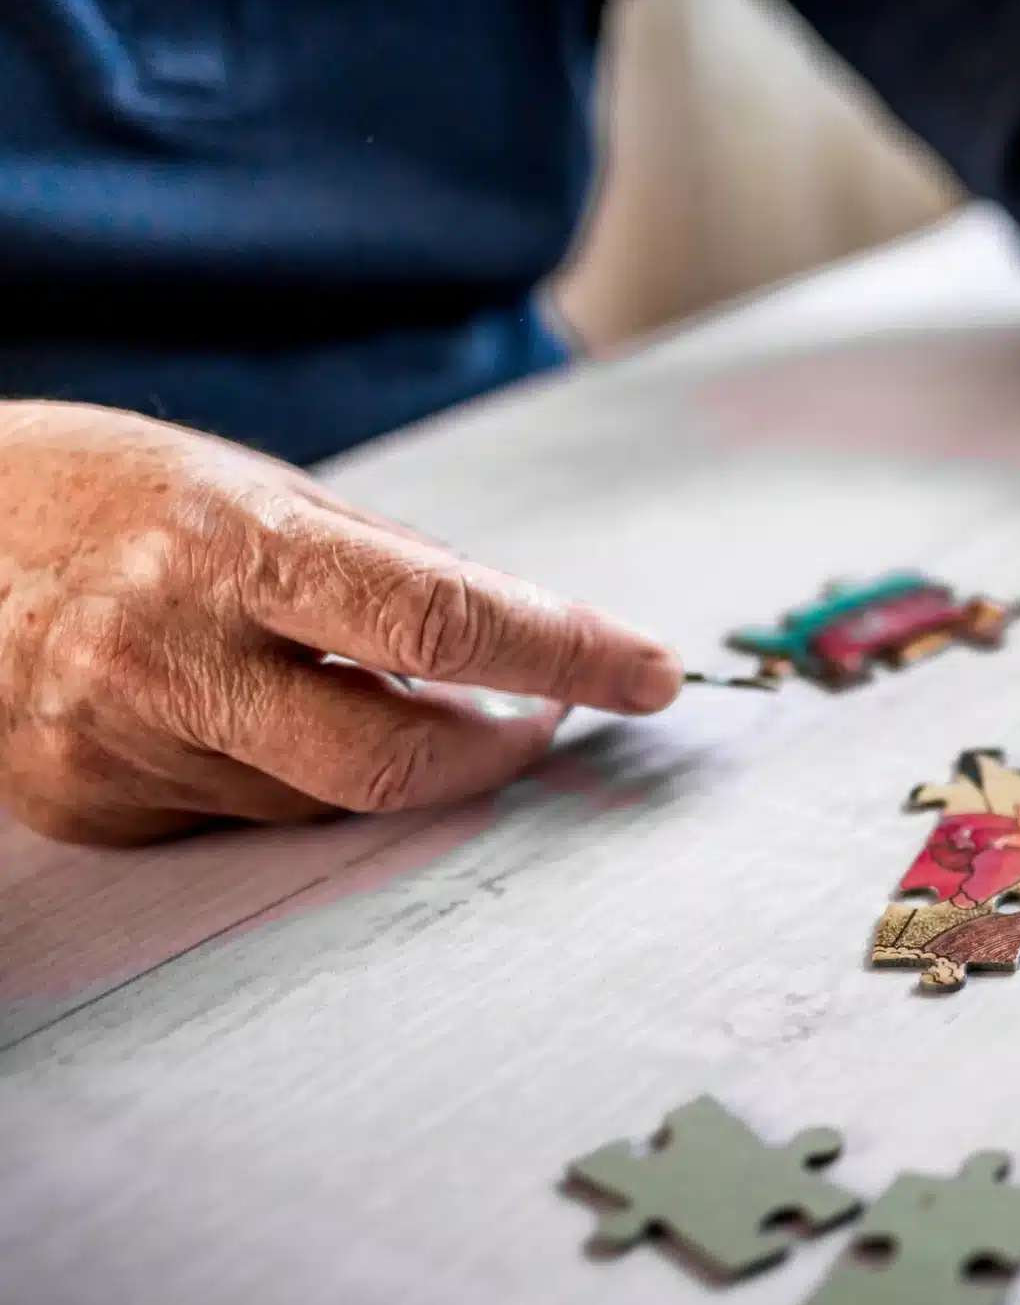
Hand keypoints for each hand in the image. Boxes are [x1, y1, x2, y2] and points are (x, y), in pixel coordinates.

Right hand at [0, 402, 683, 844]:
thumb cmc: (97, 495)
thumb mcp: (249, 487)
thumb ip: (388, 569)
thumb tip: (528, 640)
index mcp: (227, 541)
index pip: (440, 618)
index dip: (563, 654)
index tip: (647, 674)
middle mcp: (166, 648)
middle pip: (393, 755)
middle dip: (495, 748)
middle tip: (537, 716)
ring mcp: (118, 740)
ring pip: (324, 797)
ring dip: (382, 753)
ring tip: (350, 683)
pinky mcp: (88, 804)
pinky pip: (242, 817)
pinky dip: (282, 775)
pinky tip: (238, 714)